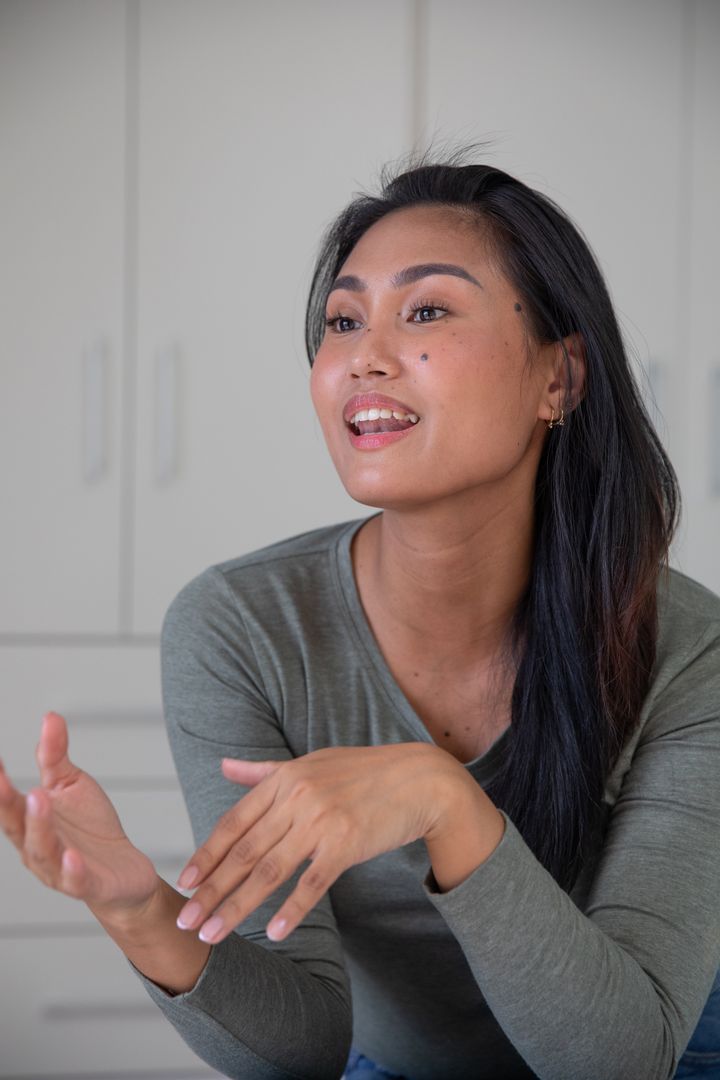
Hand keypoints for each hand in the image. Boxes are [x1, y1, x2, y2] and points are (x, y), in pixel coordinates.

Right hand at [0, 712, 159, 918]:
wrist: (123, 871)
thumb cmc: (91, 829)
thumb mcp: (72, 785)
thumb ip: (55, 755)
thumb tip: (49, 716)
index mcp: (30, 822)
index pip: (7, 802)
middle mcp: (37, 847)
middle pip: (17, 827)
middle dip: (7, 804)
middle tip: (2, 781)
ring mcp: (59, 868)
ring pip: (43, 851)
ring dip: (38, 827)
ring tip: (38, 799)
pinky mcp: (87, 884)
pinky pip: (75, 880)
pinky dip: (71, 869)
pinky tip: (71, 856)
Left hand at [174, 741, 468, 943]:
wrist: (420, 780)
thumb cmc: (364, 772)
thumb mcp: (311, 763)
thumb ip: (263, 771)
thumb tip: (223, 765)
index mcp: (284, 779)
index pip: (234, 823)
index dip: (207, 855)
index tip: (184, 884)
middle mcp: (297, 798)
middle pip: (244, 852)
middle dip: (211, 890)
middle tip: (186, 921)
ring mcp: (321, 821)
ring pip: (269, 871)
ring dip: (236, 906)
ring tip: (212, 934)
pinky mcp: (347, 844)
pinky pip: (312, 883)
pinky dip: (291, 910)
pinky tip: (273, 933)